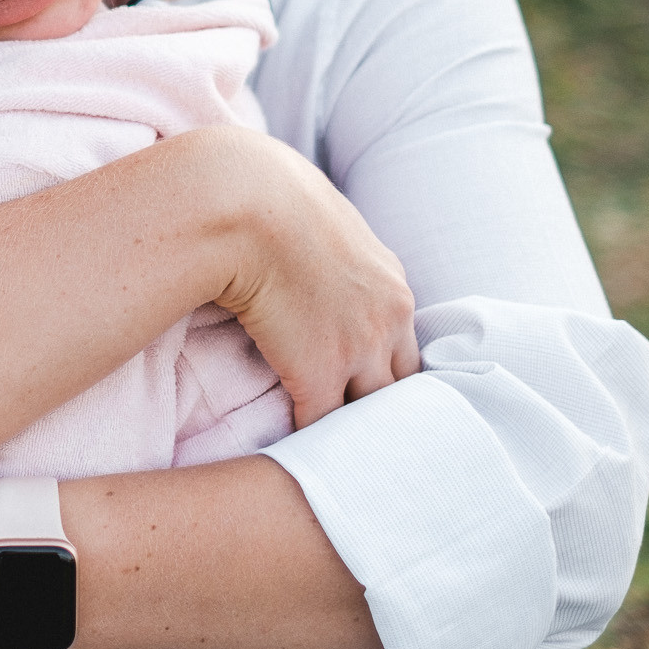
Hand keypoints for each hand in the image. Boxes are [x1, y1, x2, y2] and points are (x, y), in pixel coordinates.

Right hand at [209, 130, 420, 427]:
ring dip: (353, 430)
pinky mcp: (318, 374)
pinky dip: (311, 440)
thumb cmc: (267, 193)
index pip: (404, 347)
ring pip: (370, 411)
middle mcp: (388, 320)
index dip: (384, 371)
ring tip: (340, 455)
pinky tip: (297, 453)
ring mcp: (357, 350)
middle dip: (383, 410)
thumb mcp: (323, 215)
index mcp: (392, 283)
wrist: (243, 200)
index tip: (367, 390)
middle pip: (400, 386)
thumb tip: (307, 240)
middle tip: (365, 435)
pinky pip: (322, 424)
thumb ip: (331, 245)